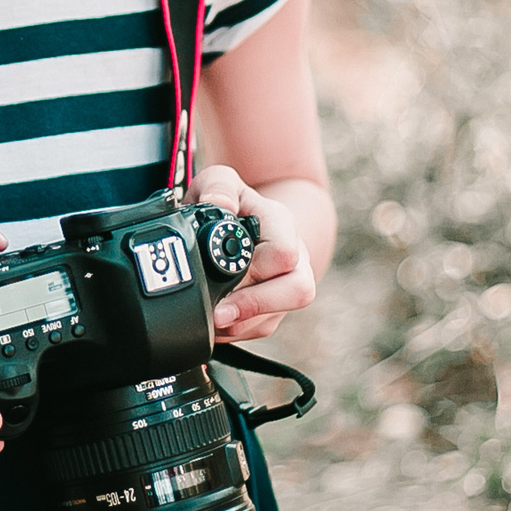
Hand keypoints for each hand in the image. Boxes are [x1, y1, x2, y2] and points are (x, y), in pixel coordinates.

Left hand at [189, 166, 316, 342]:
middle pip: (297, 291)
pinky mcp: (272, 310)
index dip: (254, 269)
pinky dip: (234, 330)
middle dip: (255, 305)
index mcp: (281, 224)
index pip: (284, 253)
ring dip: (242, 323)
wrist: (243, 221)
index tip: (223, 278)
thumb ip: (217, 186)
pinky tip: (214, 321)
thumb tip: (218, 204)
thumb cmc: (230, 202)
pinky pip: (259, 329)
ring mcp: (285, 286)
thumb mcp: (219, 180)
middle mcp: (294, 257)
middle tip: (219, 313)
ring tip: (212, 319)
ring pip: (275, 317)